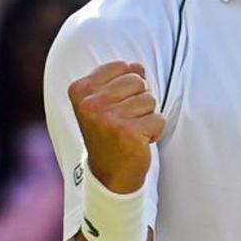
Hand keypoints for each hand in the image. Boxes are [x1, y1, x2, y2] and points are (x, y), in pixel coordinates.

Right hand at [68, 61, 163, 193]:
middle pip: (138, 81)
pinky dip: (155, 131)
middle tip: (124, 121)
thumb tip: (138, 66)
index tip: (115, 106)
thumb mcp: (106, 100)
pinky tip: (138, 142)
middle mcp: (90, 104)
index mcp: (80, 90)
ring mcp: (108, 118)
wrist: (109, 175)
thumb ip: (120, 78)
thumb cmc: (110, 132)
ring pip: (150, 99)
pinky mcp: (128, 133)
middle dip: (139, 100)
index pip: (124, 66)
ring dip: (147, 116)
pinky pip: (159, 119)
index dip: (127, 87)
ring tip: (131, 131)